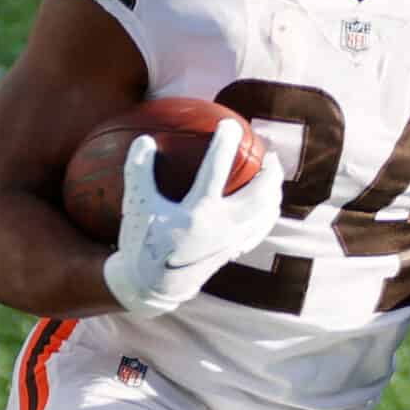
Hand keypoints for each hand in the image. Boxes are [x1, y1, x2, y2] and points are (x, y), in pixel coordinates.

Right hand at [100, 119, 284, 319]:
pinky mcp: (233, 252)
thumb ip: (138, 171)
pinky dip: (267, 214)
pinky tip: (265, 206)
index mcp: (197, 212)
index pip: (216, 169)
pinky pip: (260, 229)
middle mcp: (221, 226)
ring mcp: (231, 241)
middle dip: (269, 170)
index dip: (224, 143)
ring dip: (274, 191)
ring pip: (266, 213)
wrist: (151, 286)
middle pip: (259, 193)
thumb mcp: (135, 206)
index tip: (230, 123)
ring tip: (273, 175)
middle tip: (268, 151)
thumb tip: (143, 139)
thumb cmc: (142, 242)